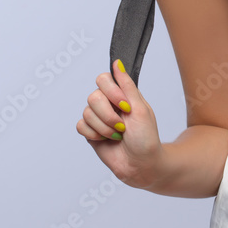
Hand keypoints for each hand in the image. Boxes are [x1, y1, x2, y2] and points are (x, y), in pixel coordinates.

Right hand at [76, 59, 163, 188]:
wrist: (141, 164)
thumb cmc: (146, 138)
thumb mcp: (140, 108)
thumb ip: (127, 85)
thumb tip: (117, 63)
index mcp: (122, 95)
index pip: (103, 79)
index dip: (111, 92)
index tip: (124, 106)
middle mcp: (108, 104)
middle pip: (93, 97)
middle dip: (108, 115)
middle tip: (122, 126)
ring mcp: (99, 118)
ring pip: (87, 112)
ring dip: (104, 127)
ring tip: (117, 135)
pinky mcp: (91, 132)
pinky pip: (81, 125)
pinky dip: (94, 134)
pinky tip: (105, 139)